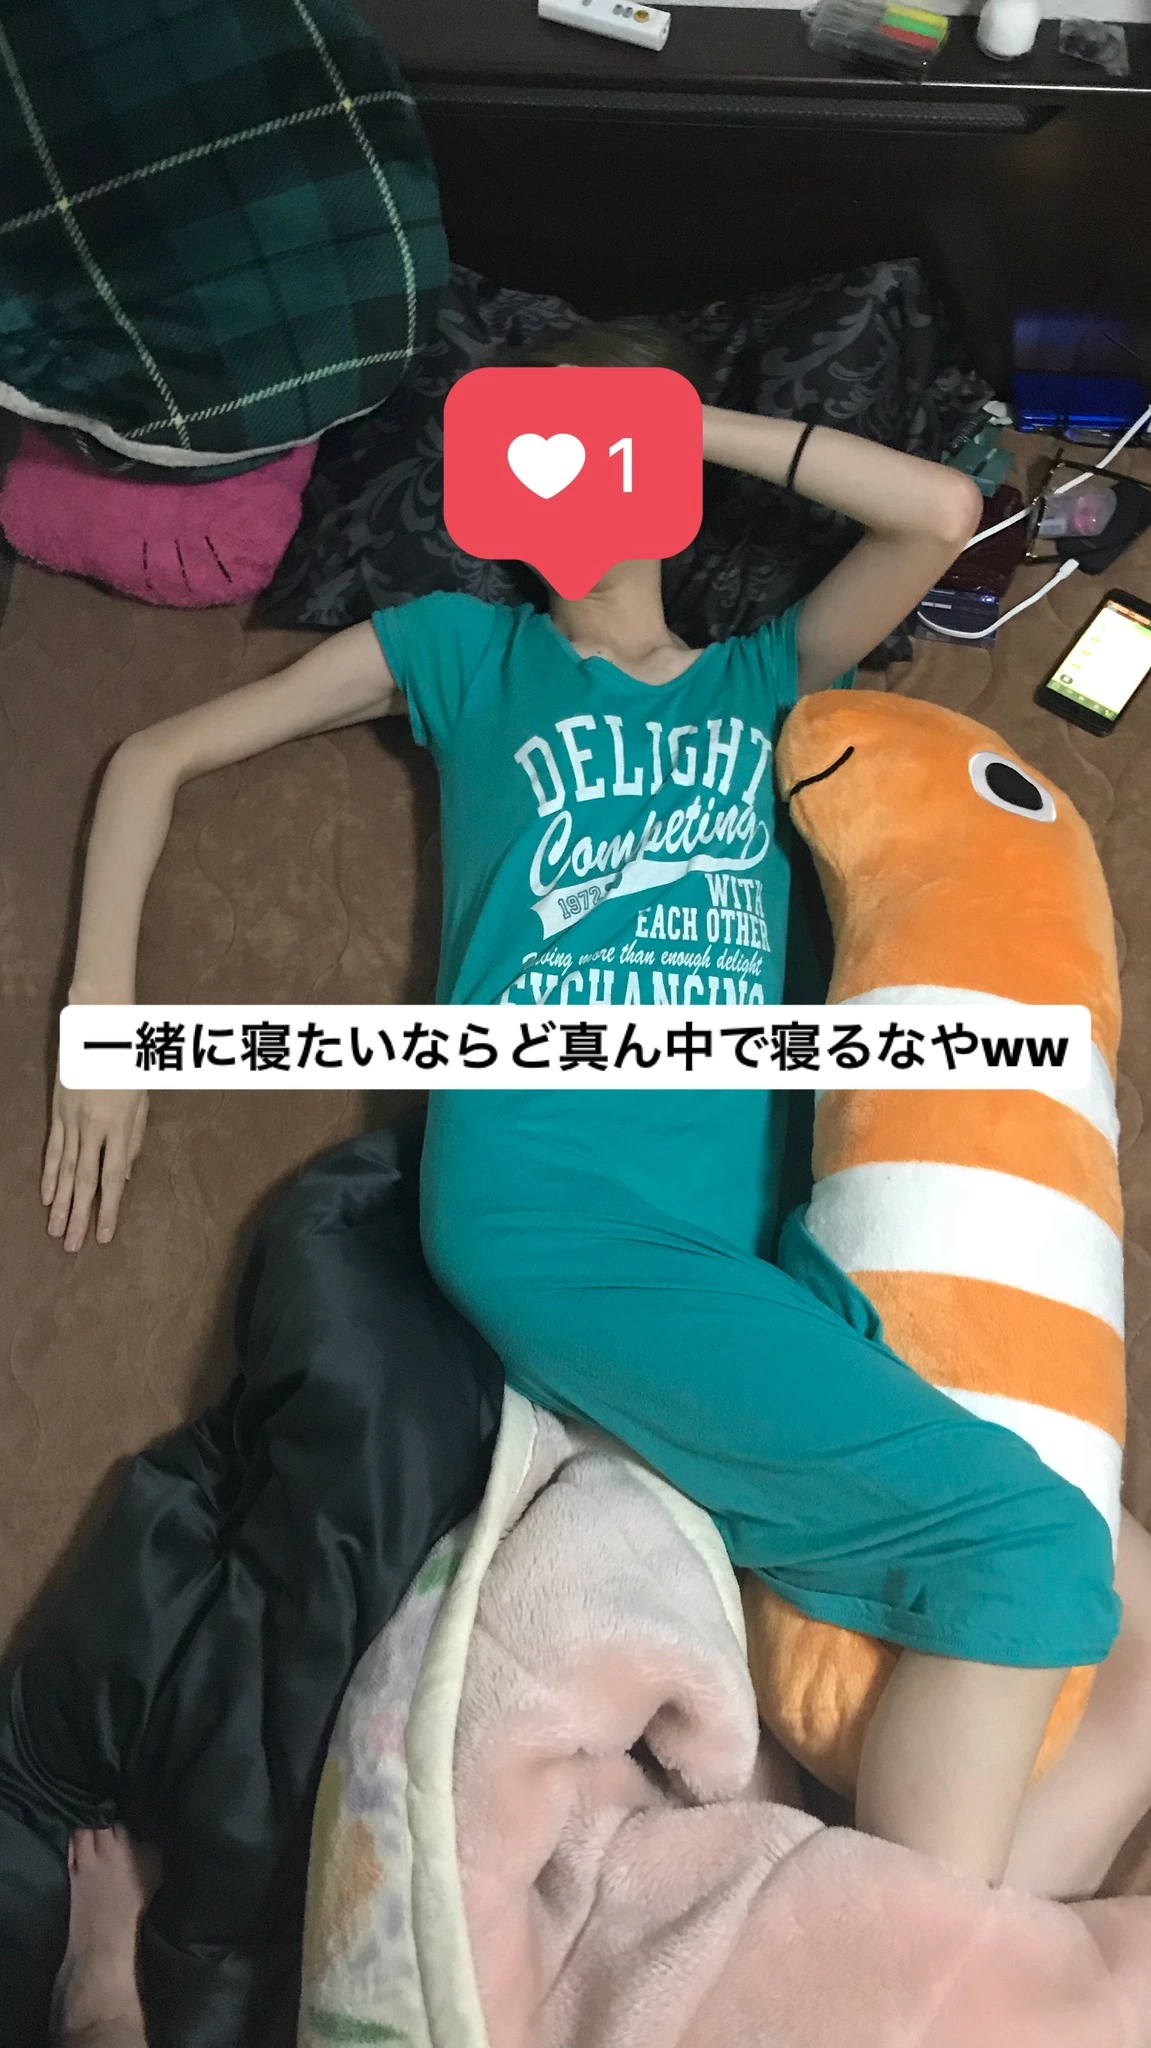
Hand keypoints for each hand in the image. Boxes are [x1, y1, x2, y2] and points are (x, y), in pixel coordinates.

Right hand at [42, 1075, 148, 1250]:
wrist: (100, 1029)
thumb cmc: (131, 1064)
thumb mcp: (143, 1100)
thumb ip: (135, 1139)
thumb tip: (125, 1175)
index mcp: (120, 1126)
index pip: (114, 1177)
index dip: (109, 1208)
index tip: (104, 1235)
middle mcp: (93, 1127)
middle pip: (85, 1180)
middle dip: (79, 1215)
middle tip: (73, 1246)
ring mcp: (71, 1120)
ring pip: (64, 1169)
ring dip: (60, 1202)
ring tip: (56, 1230)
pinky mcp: (57, 1113)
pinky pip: (52, 1149)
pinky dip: (48, 1175)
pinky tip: (46, 1197)